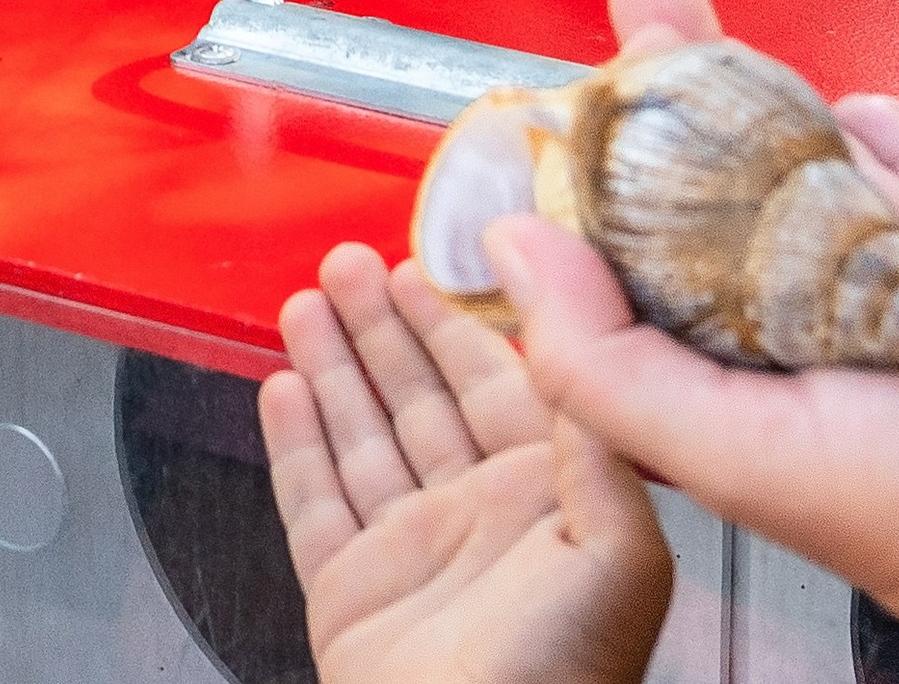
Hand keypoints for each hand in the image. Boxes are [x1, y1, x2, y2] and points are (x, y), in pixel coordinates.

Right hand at [260, 243, 672, 683]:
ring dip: (334, 365)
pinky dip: (296, 443)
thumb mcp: (617, 541)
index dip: (457, 315)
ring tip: (304, 300)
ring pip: (364, 433)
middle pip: (421, 394)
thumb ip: (595, 434)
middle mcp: (480, 514)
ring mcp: (412, 551)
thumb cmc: (566, 674)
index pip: (498, 377)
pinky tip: (281, 387)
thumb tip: (581, 331)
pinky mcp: (349, 591)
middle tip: (346, 260)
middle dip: (384, 325)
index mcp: (549, 494)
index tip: (428, 256)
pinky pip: (315, 500)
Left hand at [495, 0, 898, 683]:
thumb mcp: (736, 453)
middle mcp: (835, 345)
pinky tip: (862, 104)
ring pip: (838, 181)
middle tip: (645, 3)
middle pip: (738, 200)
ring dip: (777, 102)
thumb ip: (608, 358)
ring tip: (716, 26)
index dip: (609, 186)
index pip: (656, 272)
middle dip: (686, 102)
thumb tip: (517, 245)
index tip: (571, 101)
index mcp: (752, 395)